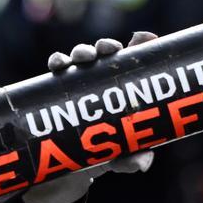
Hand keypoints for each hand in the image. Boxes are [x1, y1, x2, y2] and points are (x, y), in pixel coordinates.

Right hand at [22, 32, 157, 202]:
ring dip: (82, 51)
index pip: (133, 59)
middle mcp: (102, 78)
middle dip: (106, 46)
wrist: (73, 164)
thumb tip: (142, 163)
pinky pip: (56, 71)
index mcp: (124, 85)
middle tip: (108, 49)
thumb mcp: (122, 155)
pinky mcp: (57, 89)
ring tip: (83, 57)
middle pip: (105, 53)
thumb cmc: (107, 150)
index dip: (140, 44)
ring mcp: (79, 81)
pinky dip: (57, 62)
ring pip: (80, 58)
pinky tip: (58, 64)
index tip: (146, 38)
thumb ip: (133, 158)